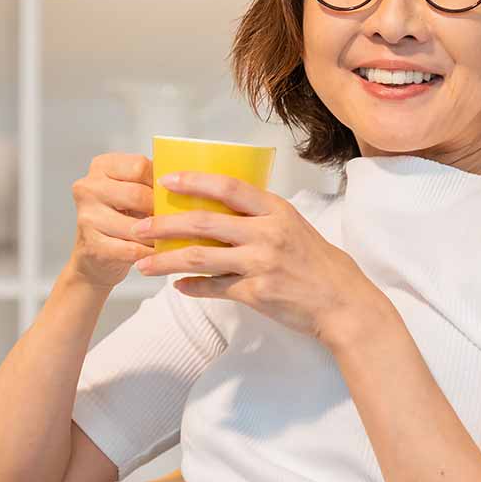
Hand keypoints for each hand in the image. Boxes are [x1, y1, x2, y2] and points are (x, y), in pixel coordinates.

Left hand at [132, 171, 378, 343]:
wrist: (341, 301)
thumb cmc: (318, 263)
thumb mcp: (294, 227)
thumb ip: (261, 217)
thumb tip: (221, 210)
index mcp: (276, 211)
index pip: (229, 188)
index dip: (195, 181)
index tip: (166, 180)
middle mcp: (267, 233)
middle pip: (205, 222)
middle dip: (165, 224)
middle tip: (139, 226)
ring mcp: (261, 263)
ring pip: (202, 256)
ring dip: (166, 260)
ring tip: (143, 264)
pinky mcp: (257, 292)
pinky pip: (215, 287)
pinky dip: (193, 286)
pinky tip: (178, 286)